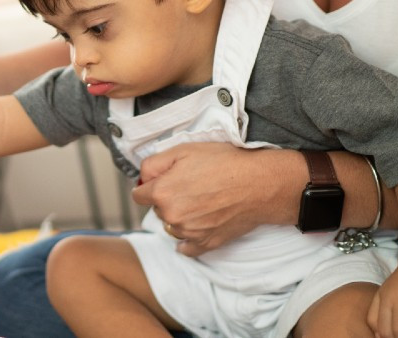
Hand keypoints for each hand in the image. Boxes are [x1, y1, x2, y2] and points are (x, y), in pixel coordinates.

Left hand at [133, 142, 285, 256]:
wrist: (259, 183)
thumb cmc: (224, 163)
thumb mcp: (183, 150)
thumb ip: (153, 164)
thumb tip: (142, 178)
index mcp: (162, 193)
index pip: (139, 195)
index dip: (150, 185)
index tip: (162, 181)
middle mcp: (172, 216)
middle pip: (157, 210)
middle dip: (167, 199)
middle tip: (189, 186)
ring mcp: (189, 233)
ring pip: (172, 226)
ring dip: (179, 217)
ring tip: (200, 201)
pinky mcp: (206, 243)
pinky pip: (186, 248)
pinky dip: (188, 240)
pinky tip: (196, 227)